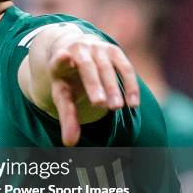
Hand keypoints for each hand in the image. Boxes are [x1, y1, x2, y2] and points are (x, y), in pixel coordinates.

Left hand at [47, 27, 138, 145]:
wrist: (79, 51)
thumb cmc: (69, 80)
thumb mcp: (63, 96)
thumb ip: (67, 117)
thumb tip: (70, 144)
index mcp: (60, 61)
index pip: (59, 61)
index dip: (61, 60)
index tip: (64, 57)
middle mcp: (78, 50)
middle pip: (85, 66)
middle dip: (92, 84)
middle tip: (99, 104)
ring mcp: (97, 48)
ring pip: (107, 68)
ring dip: (113, 87)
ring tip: (116, 108)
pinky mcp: (114, 51)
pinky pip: (125, 68)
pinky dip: (130, 85)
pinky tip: (133, 104)